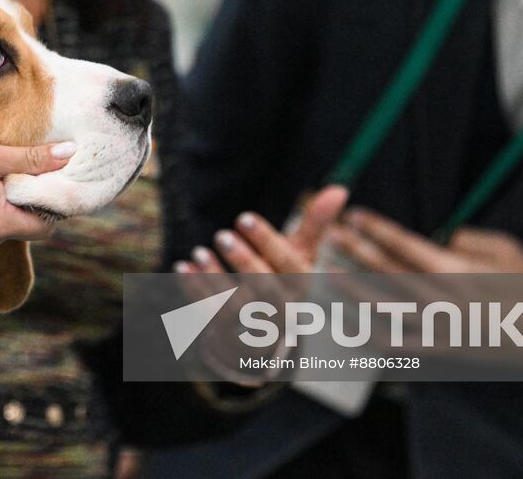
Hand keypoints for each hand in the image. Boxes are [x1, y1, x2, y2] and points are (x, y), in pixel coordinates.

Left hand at [173, 187, 348, 379]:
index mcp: (301, 286)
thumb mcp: (300, 254)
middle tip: (222, 234)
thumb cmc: (284, 281)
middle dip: (243, 261)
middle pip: (265, 288)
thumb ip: (315, 224)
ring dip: (215, 276)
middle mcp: (283, 310)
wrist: (264, 333)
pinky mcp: (229, 334)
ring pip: (236, 304)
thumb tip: (340, 188)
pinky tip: (183, 266)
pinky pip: (211, 313)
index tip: (244, 217)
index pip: (289, 264)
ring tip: (198, 251)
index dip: (267, 241)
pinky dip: (195, 290)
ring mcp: (255, 326)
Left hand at [330, 210, 522, 372]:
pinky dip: (370, 336)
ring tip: (330, 275)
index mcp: (459, 270)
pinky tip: (350, 324)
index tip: (356, 216)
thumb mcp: (507, 248)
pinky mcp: (440, 352)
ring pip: (385, 309)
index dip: (379, 229)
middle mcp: (445, 299)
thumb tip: (441, 239)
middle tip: (331, 236)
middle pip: (389, 272)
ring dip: (354, 291)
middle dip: (356, 251)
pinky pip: (396, 346)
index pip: (408, 245)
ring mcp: (440, 329)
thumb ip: (469, 238)